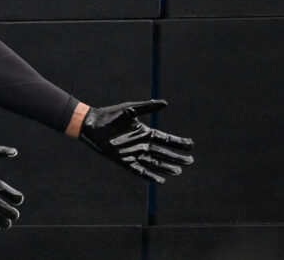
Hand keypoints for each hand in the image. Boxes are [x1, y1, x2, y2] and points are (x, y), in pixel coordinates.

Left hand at [79, 99, 193, 183]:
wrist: (92, 124)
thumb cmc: (111, 115)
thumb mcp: (131, 109)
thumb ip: (148, 107)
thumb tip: (166, 103)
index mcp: (145, 132)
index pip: (166, 139)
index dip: (178, 142)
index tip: (191, 145)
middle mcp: (141, 144)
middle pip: (163, 153)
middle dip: (177, 157)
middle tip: (190, 161)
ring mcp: (134, 154)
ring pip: (154, 163)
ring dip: (166, 168)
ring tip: (179, 171)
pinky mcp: (124, 161)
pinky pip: (140, 170)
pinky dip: (150, 175)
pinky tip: (161, 180)